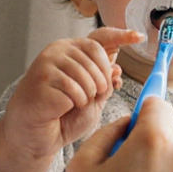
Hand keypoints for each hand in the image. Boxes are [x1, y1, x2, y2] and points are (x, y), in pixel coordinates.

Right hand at [3, 27, 142, 160]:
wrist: (34, 135)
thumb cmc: (61, 116)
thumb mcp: (91, 98)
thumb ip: (103, 82)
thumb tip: (118, 68)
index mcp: (70, 50)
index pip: (99, 37)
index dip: (121, 36)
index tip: (138, 36)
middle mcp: (58, 51)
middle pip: (97, 57)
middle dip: (103, 82)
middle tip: (94, 96)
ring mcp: (47, 63)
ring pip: (86, 75)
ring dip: (87, 95)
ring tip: (74, 104)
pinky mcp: (41, 78)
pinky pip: (73, 90)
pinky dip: (74, 103)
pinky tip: (63, 108)